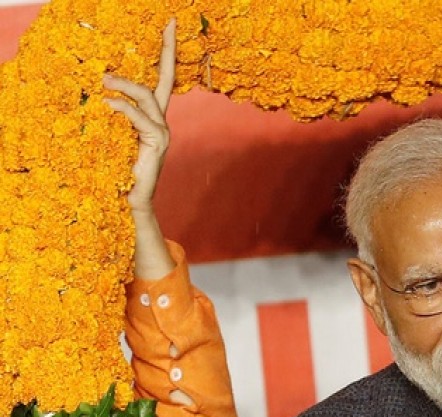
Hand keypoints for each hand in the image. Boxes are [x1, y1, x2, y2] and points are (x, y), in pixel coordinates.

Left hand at [103, 19, 175, 214]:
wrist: (130, 197)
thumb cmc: (119, 168)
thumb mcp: (116, 134)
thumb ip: (116, 114)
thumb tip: (100, 91)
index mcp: (153, 117)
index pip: (164, 78)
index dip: (168, 52)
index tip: (171, 25)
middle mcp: (162, 121)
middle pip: (163, 80)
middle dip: (165, 52)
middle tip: (160, 29)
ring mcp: (162, 131)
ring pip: (147, 97)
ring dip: (124, 86)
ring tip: (103, 80)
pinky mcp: (157, 142)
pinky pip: (139, 118)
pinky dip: (122, 108)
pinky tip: (106, 105)